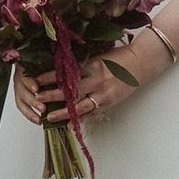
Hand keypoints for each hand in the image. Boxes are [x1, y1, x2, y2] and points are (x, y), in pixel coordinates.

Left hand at [13, 34, 166, 126]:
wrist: (141, 63)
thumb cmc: (120, 56)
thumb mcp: (99, 56)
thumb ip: (83, 64)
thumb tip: (63, 68)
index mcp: (92, 66)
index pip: (67, 73)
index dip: (50, 77)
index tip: (36, 80)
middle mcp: (96, 81)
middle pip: (70, 91)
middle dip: (52, 96)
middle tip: (37, 98)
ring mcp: (103, 94)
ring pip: (79, 106)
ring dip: (63, 112)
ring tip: (49, 117)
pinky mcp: (110, 103)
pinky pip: (92, 113)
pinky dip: (80, 118)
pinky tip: (70, 123)